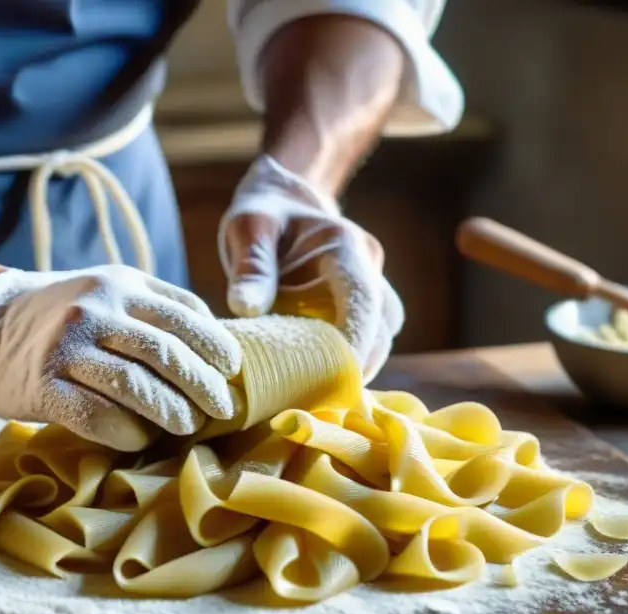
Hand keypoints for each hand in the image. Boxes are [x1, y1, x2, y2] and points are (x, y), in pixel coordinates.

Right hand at [0, 264, 241, 450]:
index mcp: (121, 284)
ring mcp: (66, 347)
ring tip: (188, 426)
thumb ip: (157, 308)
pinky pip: (95, 416)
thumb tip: (219, 345)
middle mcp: (94, 310)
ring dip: (170, 412)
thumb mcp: (111, 290)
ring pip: (134, 386)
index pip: (184, 315)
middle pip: (165, 353)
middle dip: (202, 386)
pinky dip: (126, 433)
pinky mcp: (42, 385)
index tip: (233, 372)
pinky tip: (141, 439)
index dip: (216, 346)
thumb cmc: (65, 314)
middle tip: (221, 409)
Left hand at [218, 155, 403, 383]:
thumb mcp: (249, 229)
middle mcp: (367, 266)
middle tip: (322, 399)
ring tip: (319, 395)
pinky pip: (367, 337)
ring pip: (381, 335)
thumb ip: (251, 267)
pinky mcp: (359, 305)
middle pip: (382, 326)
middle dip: (360, 363)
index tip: (343, 375)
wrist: (283, 199)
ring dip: (358, 364)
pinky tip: (320, 381)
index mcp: (344, 246)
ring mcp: (369, 286)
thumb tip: (246, 309)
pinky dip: (349, 360)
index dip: (358, 340)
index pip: (363, 298)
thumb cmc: (263, 213)